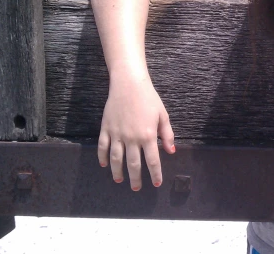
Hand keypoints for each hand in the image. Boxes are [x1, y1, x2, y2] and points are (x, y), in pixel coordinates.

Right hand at [97, 72, 174, 190]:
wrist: (129, 84)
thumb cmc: (149, 99)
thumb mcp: (163, 115)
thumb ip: (167, 135)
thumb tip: (171, 151)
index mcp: (148, 135)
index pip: (152, 161)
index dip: (155, 174)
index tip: (157, 184)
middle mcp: (132, 138)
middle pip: (133, 164)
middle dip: (135, 178)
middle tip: (137, 188)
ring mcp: (117, 134)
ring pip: (116, 159)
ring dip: (117, 172)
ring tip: (120, 180)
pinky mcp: (106, 129)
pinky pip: (102, 147)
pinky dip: (102, 157)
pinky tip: (104, 165)